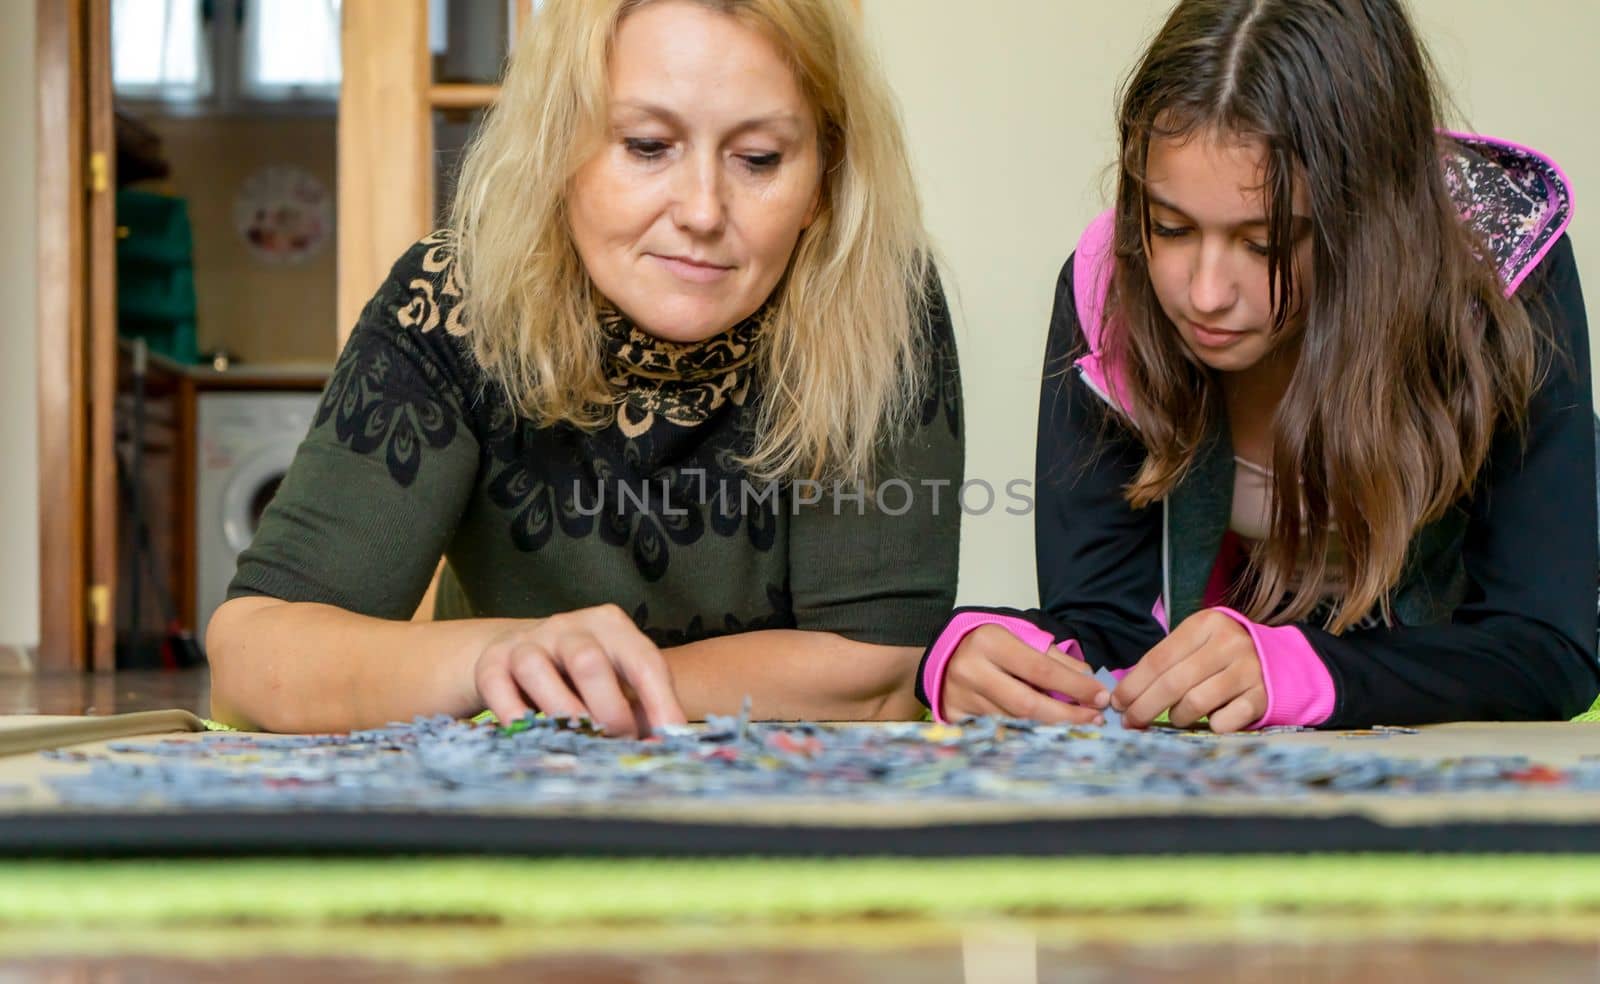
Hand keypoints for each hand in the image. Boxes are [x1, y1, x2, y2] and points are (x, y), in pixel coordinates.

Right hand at [472, 604, 686, 737]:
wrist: (519, 651)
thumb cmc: (583, 675)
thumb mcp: (618, 678)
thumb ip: (642, 707)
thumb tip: (664, 743)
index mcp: (611, 626)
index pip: (643, 660)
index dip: (659, 702)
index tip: (669, 737)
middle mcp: (569, 626)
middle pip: (588, 662)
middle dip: (608, 711)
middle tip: (618, 742)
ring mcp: (527, 641)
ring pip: (537, 670)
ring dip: (561, 714)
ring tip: (578, 742)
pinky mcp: (492, 662)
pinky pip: (498, 688)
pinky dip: (516, 718)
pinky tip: (535, 738)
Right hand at [941, 625, 1109, 723]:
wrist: (943, 654)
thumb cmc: (989, 644)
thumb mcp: (1020, 637)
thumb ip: (1054, 657)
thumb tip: (1089, 681)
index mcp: (990, 641)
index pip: (1041, 670)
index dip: (1075, 687)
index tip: (1102, 698)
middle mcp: (971, 670)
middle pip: (1028, 705)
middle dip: (1068, 716)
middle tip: (1095, 720)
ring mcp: (960, 698)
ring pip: (1014, 723)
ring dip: (1050, 727)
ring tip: (1077, 725)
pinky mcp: (954, 718)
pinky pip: (998, 732)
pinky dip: (1025, 733)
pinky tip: (1045, 733)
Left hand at [1111, 610, 1265, 732]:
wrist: (1279, 660)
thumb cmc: (1223, 654)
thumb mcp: (1197, 643)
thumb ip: (1166, 662)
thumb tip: (1124, 695)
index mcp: (1205, 624)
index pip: (1158, 659)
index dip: (1132, 685)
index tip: (1117, 703)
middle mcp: (1228, 643)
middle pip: (1172, 683)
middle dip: (1144, 707)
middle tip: (1131, 722)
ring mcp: (1249, 670)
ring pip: (1195, 703)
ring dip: (1177, 717)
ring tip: (1175, 717)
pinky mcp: (1263, 697)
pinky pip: (1224, 721)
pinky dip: (1211, 726)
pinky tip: (1209, 721)